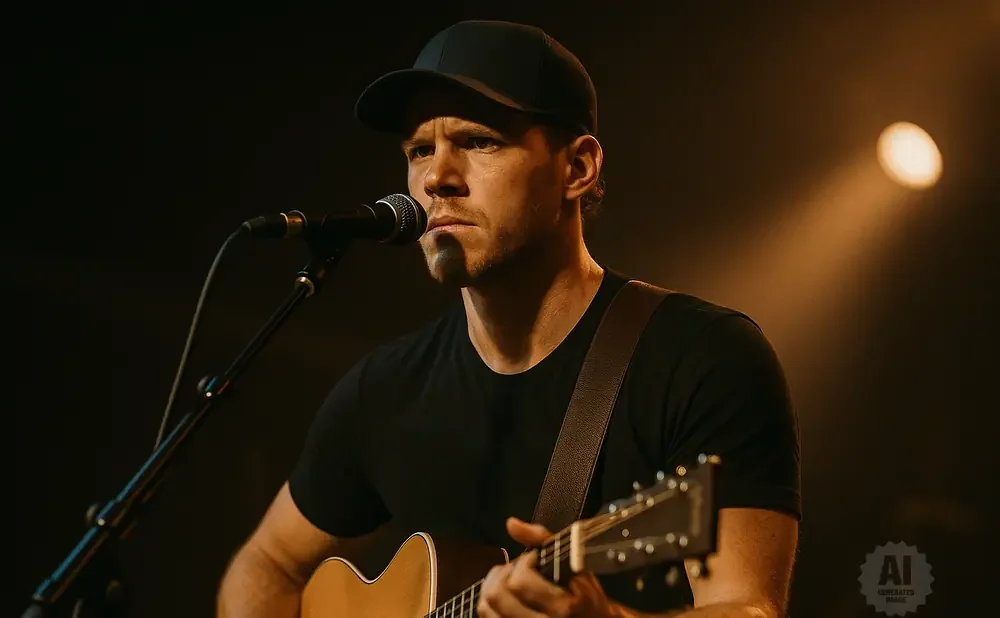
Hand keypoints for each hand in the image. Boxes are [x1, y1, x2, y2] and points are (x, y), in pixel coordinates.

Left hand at [477, 517, 621, 617]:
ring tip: (510, 580)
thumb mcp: (576, 564)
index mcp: (562, 607)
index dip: (524, 563)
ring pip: (487, 607)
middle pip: (497, 595)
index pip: (519, 582)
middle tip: (519, 569)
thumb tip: (512, 524)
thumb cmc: (585, 594)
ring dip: (494, 586)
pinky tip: (504, 595)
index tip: (535, 560)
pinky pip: (487, 617)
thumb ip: (544, 539)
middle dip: (505, 574)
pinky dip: (489, 602)